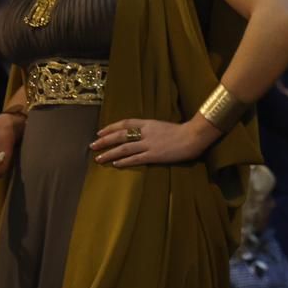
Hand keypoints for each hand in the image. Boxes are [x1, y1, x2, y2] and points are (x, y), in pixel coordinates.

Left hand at [92, 117, 221, 167]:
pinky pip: (135, 158)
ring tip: (99, 158)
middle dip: (105, 140)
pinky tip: (116, 164)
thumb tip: (140, 133)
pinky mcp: (154, 155)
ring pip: (124, 148)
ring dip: (110, 153)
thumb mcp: (164, 126)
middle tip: (93, 145)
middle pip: (120, 135)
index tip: (100, 132)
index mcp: (149, 123)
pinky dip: (124, 161)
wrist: (194, 136)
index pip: (125, 123)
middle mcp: (146, 132)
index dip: (111, 127)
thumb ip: (152, 129)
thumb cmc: (184, 131)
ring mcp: (149, 144)